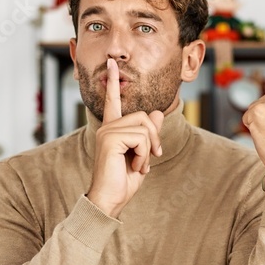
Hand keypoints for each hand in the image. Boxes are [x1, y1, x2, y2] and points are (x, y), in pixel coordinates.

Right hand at [85, 58, 163, 217]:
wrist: (110, 200)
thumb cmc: (122, 181)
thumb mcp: (142, 155)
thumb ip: (149, 134)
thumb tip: (157, 113)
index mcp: (112, 129)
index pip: (113, 101)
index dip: (113, 82)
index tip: (112, 64)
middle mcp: (107, 127)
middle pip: (143, 116)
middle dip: (154, 138)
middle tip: (152, 158)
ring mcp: (107, 132)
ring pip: (144, 127)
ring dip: (149, 149)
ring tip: (141, 165)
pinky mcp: (110, 139)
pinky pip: (140, 138)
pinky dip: (144, 155)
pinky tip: (136, 167)